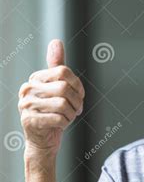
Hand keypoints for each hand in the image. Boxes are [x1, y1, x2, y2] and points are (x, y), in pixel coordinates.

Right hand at [18, 39, 84, 167]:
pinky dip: (66, 122)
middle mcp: (27, 90)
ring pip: (63, 104)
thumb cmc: (53, 112)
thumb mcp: (57, 88)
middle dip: (77, 101)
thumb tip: (56, 41)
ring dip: (72, 113)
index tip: (79, 96)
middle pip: (64, 88)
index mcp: (35, 79)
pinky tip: (62, 124)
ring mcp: (26, 105)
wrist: (43, 140)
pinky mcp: (30, 121)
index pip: (63, 71)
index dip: (77, 85)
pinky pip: (59, 118)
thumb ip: (57, 65)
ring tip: (68, 117)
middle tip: (76, 109)